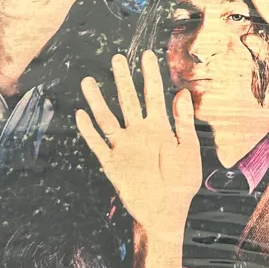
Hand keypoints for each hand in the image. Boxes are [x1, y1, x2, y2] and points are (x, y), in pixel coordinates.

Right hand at [76, 51, 202, 238]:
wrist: (165, 212)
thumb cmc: (181, 182)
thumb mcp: (188, 149)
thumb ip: (183, 122)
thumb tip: (182, 93)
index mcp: (160, 128)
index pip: (153, 95)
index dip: (150, 75)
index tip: (146, 55)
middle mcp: (139, 132)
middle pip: (127, 100)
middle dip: (122, 80)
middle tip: (116, 59)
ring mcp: (124, 146)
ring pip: (107, 117)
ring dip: (97, 100)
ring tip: (88, 81)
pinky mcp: (112, 162)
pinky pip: (97, 143)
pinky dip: (88, 130)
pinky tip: (80, 115)